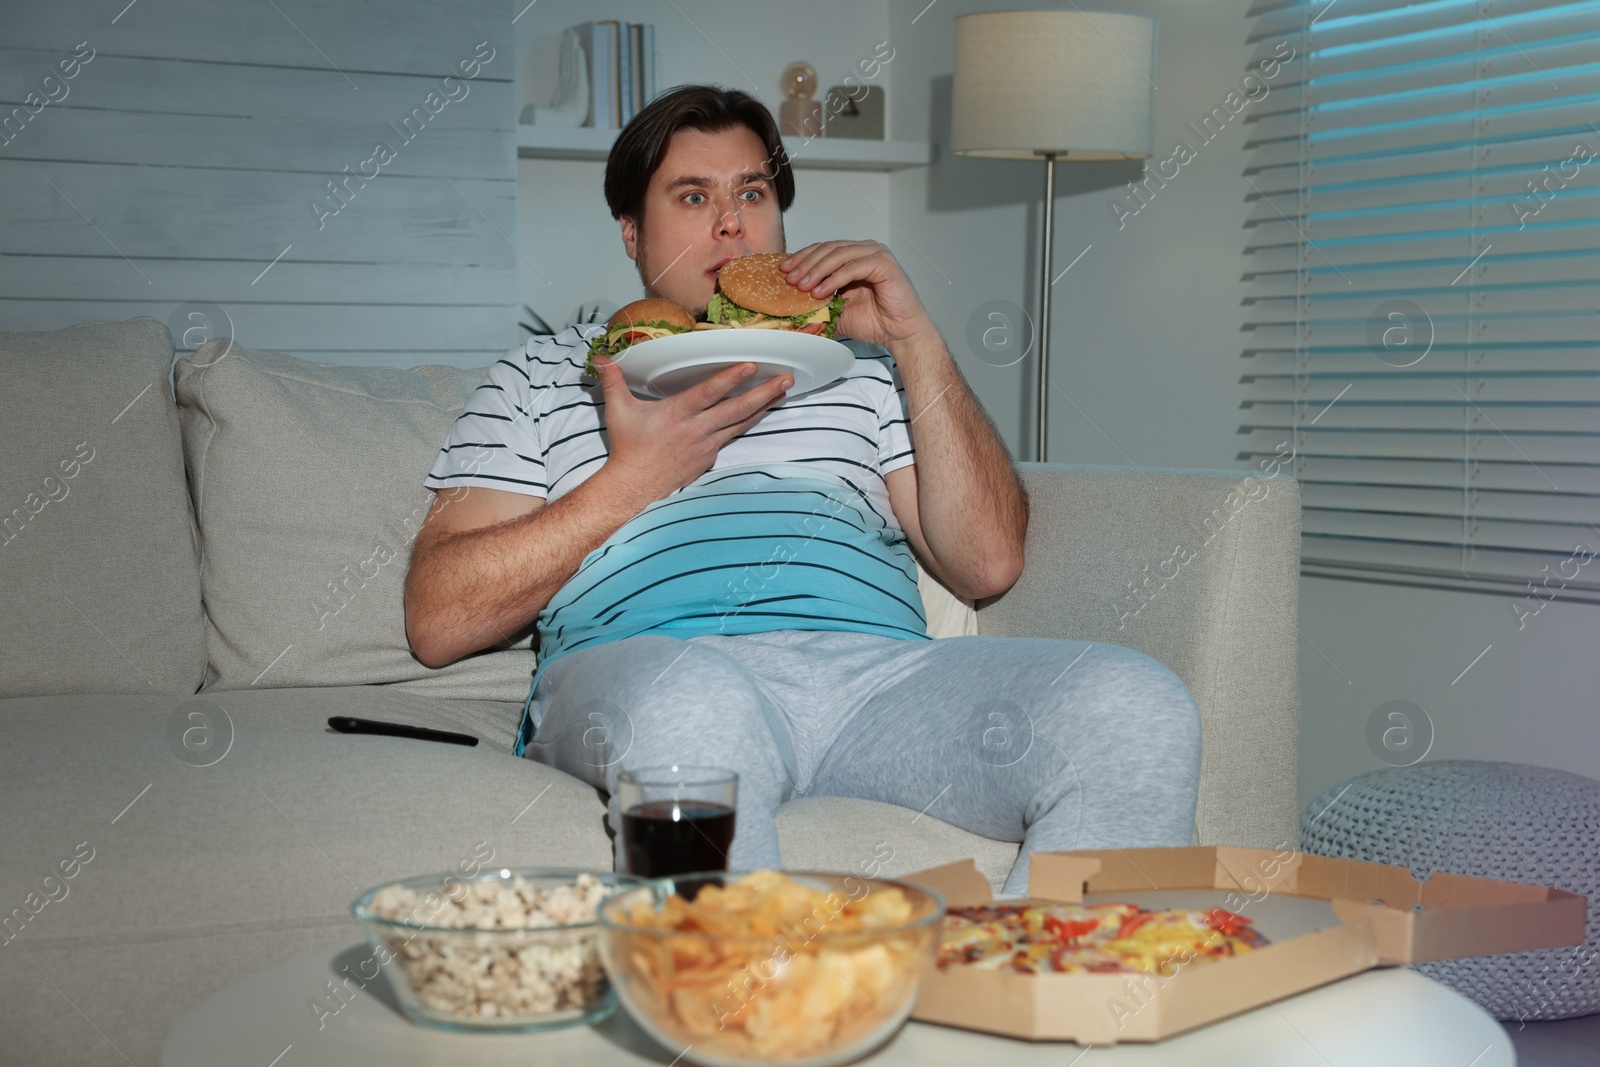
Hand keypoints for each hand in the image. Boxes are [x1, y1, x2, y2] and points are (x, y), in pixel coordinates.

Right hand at [590, 354, 791, 499]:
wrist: (635, 487)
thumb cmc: (629, 450)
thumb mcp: (618, 411)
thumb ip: (614, 381)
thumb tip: (602, 358)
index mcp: (677, 414)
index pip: (709, 392)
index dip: (730, 378)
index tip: (750, 366)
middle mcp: (697, 429)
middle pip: (736, 408)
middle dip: (763, 392)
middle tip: (785, 378)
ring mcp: (706, 444)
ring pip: (741, 423)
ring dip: (763, 406)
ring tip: (782, 392)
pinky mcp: (710, 457)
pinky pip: (733, 436)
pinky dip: (748, 423)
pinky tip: (760, 413)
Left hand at [779, 240, 934, 349]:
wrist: (900, 334)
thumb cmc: (876, 322)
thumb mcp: (838, 311)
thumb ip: (819, 302)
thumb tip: (791, 305)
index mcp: (854, 256)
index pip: (823, 250)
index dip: (802, 258)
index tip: (784, 270)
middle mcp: (865, 250)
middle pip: (828, 249)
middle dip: (806, 263)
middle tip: (790, 278)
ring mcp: (876, 254)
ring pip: (839, 255)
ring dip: (817, 270)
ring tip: (802, 286)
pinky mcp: (884, 263)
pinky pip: (853, 267)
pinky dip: (834, 278)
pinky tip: (821, 290)